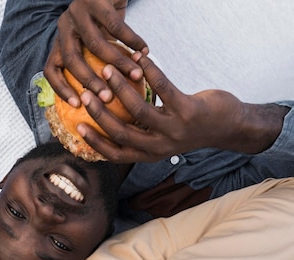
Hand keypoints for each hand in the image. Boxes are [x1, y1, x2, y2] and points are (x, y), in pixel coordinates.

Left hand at [45, 0, 147, 106]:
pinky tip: (144, 51)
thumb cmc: (105, 17)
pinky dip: (132, 40)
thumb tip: (105, 97)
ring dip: (118, 63)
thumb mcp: (96, 39)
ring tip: (136, 75)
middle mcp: (65, 25)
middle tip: (108, 98)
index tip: (77, 105)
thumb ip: (95, 60)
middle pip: (72, 60)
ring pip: (96, 45)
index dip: (61, 89)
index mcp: (61, 39)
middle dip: (90, 82)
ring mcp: (78, 11)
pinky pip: (116, 26)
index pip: (51, 69)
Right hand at [77, 53, 250, 162]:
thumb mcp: (161, 138)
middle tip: (86, 95)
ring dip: (120, 89)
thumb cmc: (187, 130)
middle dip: (100, 113)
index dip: (95, 142)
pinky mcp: (188, 111)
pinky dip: (150, 72)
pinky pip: (163, 89)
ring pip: (138, 110)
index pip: (115, 154)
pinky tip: (141, 59)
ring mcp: (174, 130)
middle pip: (121, 133)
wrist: (227, 127)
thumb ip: (139, 133)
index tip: (78, 127)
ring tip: (107, 71)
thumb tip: (111, 122)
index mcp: (149, 155)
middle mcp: (159, 146)